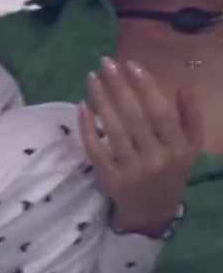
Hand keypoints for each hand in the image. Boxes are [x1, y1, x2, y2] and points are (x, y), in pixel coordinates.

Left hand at [78, 57, 202, 236]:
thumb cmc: (171, 168)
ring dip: (101, 100)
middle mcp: (157, 160)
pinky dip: (87, 127)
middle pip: (134, 117)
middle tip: (105, 63)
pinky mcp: (110, 180)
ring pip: (113, 130)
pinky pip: (95, 149)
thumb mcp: (190, 145)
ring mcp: (132, 171)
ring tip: (92, 78)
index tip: (130, 64)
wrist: (153, 209)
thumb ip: (190, 117)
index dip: (145, 86)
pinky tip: (82, 106)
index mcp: (179, 149)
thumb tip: (184, 87)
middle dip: (118, 86)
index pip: (160, 112)